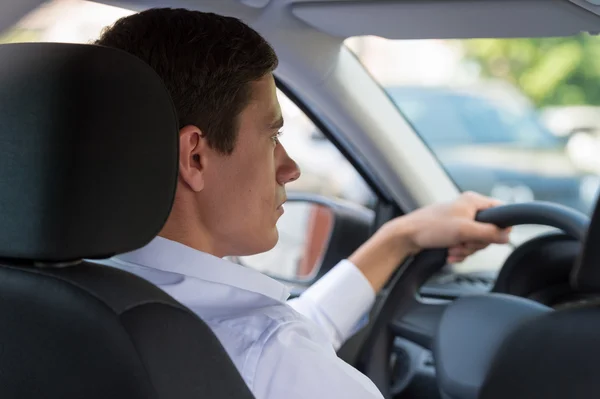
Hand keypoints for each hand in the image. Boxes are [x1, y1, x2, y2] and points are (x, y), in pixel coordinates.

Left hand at [393, 191, 510, 262]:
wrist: (405, 237)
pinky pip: (465, 246)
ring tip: (452, 250)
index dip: (500, 227)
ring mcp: (459, 221)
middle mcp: (467, 209)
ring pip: (476, 241)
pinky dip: (458, 252)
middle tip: (463, 243)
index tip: (491, 238)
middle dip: (476, 243)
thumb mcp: (464, 231)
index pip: (501, 211)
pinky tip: (449, 254)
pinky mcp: (451, 232)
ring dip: (465, 250)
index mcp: (473, 201)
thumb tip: (508, 237)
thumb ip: (489, 233)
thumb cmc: (430, 227)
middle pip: (489, 231)